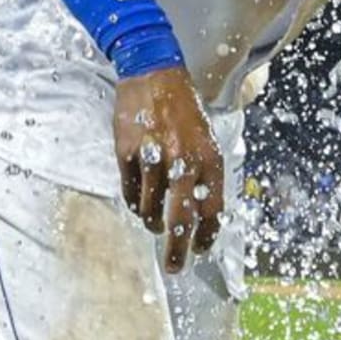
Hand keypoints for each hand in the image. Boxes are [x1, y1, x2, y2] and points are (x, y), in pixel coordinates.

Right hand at [113, 67, 223, 273]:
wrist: (153, 72)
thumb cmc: (183, 107)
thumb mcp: (206, 137)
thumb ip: (204, 173)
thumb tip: (201, 213)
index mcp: (209, 157)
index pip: (212, 209)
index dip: (206, 236)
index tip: (200, 250)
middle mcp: (184, 160)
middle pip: (181, 218)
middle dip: (178, 250)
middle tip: (175, 267)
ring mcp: (154, 157)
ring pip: (150, 208)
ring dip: (152, 223)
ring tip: (153, 226)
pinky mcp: (128, 152)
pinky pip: (130, 191)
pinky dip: (133, 203)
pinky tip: (137, 205)